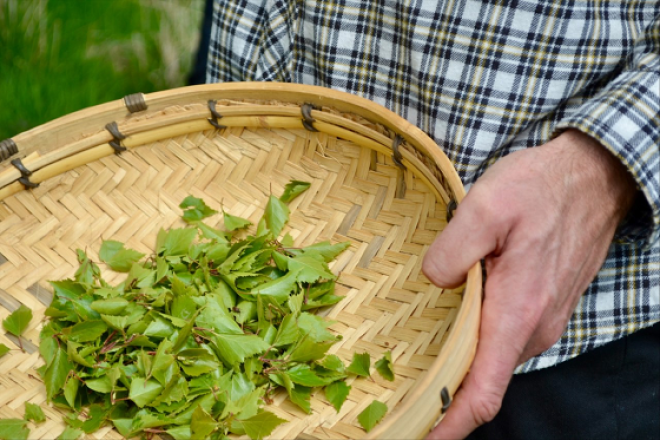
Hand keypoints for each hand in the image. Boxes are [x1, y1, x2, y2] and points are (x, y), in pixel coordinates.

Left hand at [423, 129, 635, 438]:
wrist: (591, 179)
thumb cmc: (540, 189)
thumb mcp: (486, 205)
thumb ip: (452, 249)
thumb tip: (433, 282)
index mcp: (517, 311)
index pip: (483, 391)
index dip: (450, 425)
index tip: (420, 439)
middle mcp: (532, 328)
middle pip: (482, 382)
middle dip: (443, 397)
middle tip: (398, 395)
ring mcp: (540, 321)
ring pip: (492, 359)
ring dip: (458, 368)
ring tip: (415, 362)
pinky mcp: (541, 309)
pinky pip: (503, 341)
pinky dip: (475, 347)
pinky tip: (450, 328)